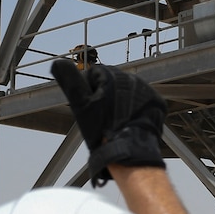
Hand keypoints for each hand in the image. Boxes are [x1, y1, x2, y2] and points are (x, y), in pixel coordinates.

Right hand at [51, 60, 166, 184]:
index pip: (94, 74)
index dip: (88, 90)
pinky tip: (128, 121)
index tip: (90, 107)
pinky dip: (136, 109)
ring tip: (115, 121)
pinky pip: (142, 101)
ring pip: (127, 92)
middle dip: (105, 96)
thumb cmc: (102, 129)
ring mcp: (147, 90)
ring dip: (121, 102)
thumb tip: (57, 62)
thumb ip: (70, 81)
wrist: (129, 150)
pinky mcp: (157, 102)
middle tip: (102, 116)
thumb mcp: (81, 105)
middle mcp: (132, 78)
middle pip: (112, 83)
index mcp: (113, 75)